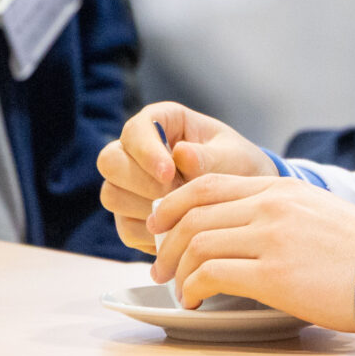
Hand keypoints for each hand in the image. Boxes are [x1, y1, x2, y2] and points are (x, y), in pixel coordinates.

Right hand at [97, 100, 272, 254]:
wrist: (244, 200)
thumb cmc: (238, 167)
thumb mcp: (233, 157)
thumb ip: (208, 157)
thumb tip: (182, 155)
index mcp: (161, 123)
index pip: (135, 130)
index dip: (145, 151)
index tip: (169, 172)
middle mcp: (137, 152)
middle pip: (110, 162)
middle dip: (141, 182)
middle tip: (176, 195)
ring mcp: (129, 186)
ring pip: (112, 196)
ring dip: (147, 208)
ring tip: (185, 212)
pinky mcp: (131, 217)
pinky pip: (126, 228)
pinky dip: (153, 232)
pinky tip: (180, 229)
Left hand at [146, 172, 354, 332]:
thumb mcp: (317, 213)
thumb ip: (278, 212)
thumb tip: (239, 229)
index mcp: (281, 189)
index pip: (207, 185)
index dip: (173, 205)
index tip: (159, 226)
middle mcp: (271, 207)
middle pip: (193, 214)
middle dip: (166, 244)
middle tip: (160, 268)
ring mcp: (271, 238)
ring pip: (196, 244)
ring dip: (177, 271)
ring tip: (178, 290)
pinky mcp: (273, 275)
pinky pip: (211, 275)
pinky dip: (193, 289)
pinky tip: (196, 302)